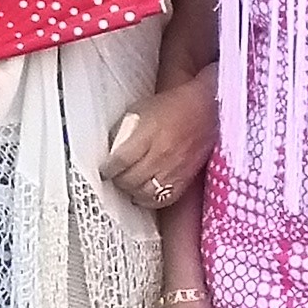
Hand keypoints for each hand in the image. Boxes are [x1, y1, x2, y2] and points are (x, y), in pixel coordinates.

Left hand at [98, 72, 217, 211]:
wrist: (203, 109)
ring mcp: (174, 169)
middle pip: (130, 180)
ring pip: (145, 193)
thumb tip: (110, 153)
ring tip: (129, 185)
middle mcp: (161, 154)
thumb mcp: (139, 111)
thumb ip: (124, 133)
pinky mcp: (185, 179)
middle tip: (115, 176)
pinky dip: (151, 200)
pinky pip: (163, 199)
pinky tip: (145, 193)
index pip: (120, 161)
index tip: (105, 168)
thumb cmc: (169, 108)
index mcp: (147, 134)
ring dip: (132, 191)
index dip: (108, 168)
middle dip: (118, 180)